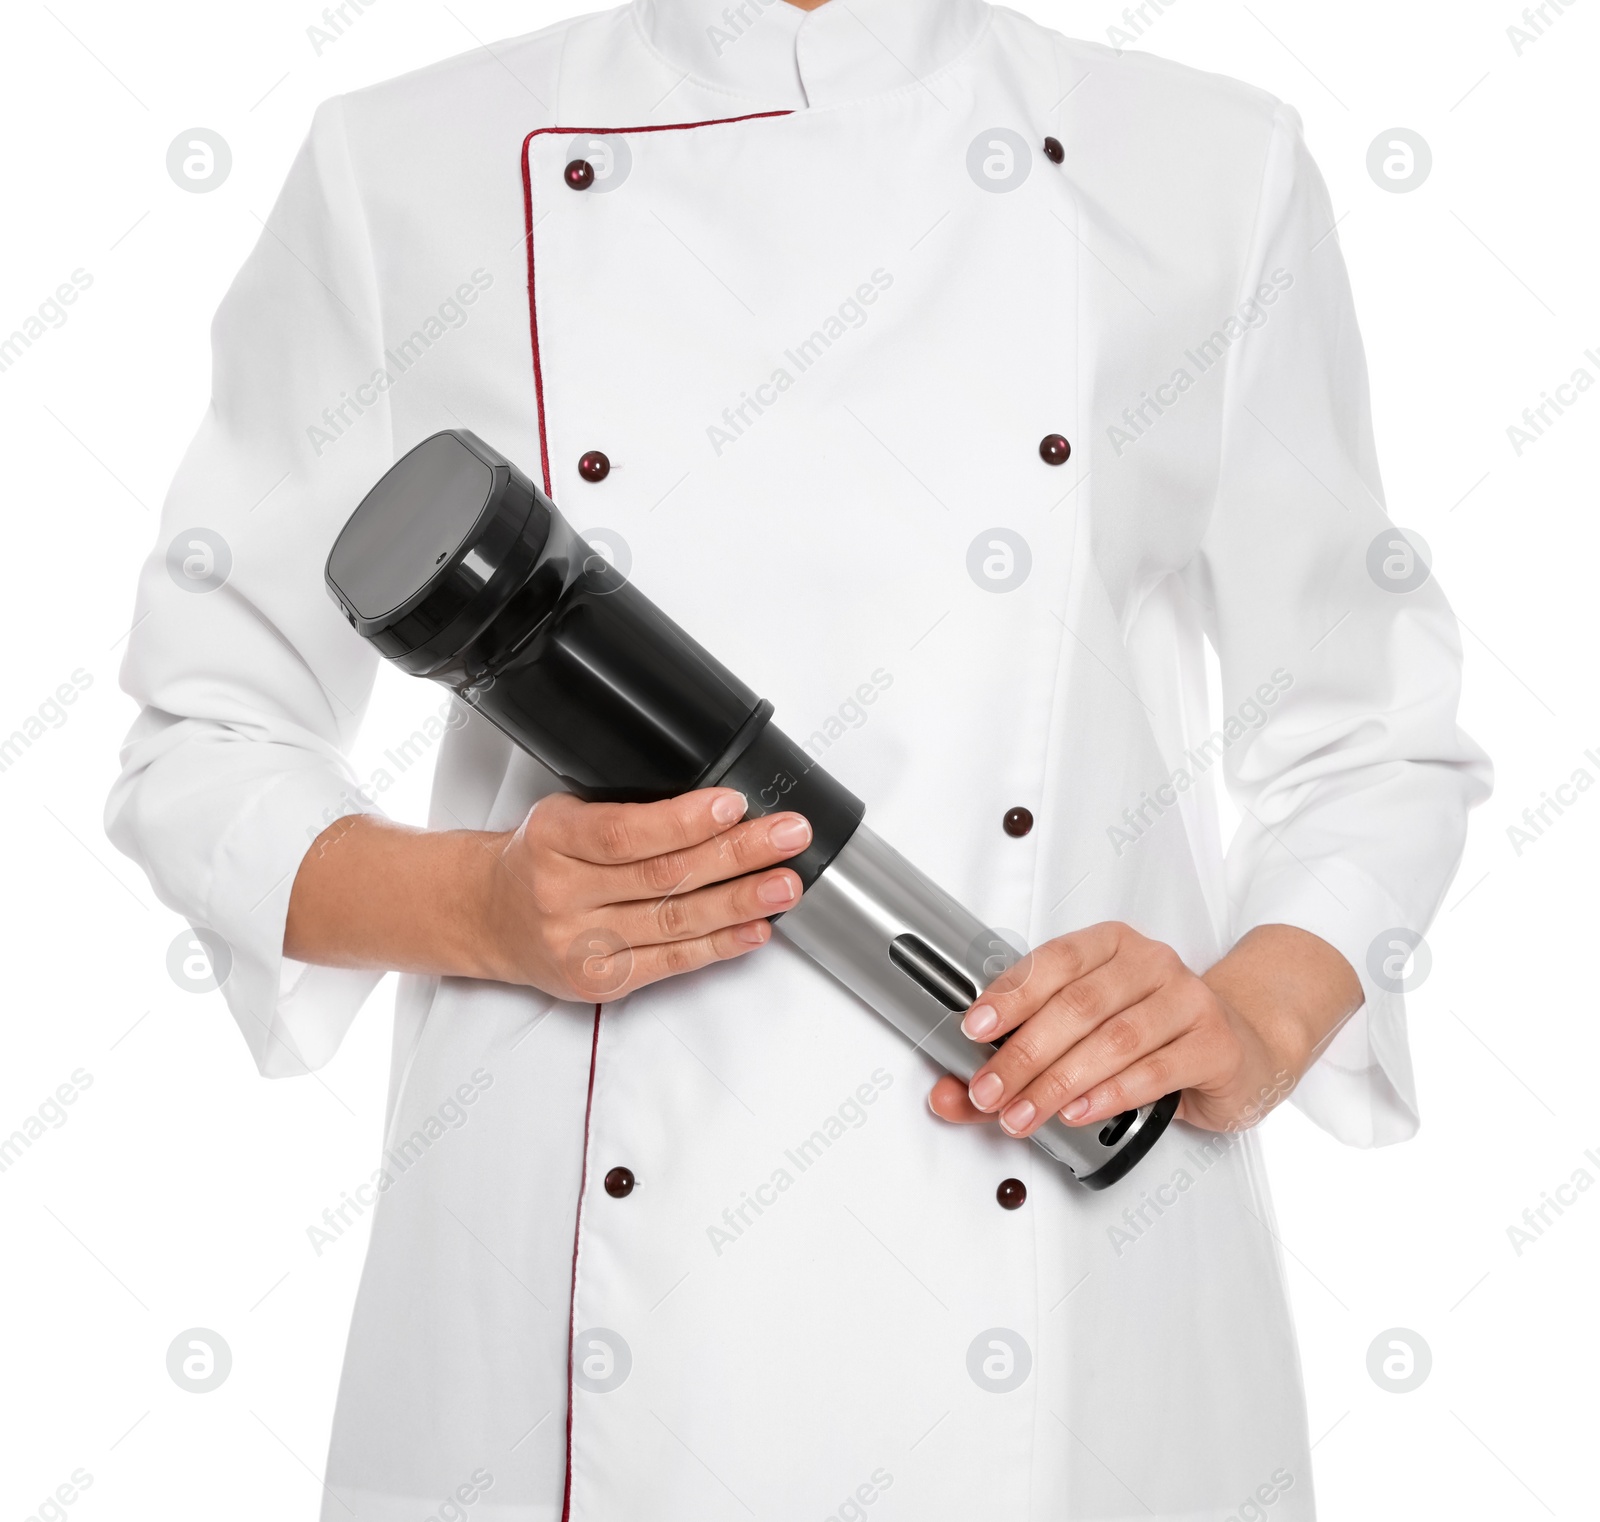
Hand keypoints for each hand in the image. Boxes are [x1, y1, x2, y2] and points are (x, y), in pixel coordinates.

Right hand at [480, 787, 809, 1000]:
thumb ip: (626, 813)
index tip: (734, 805)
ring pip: (674, 921)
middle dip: (736, 853)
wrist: (488, 916)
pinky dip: (720, 945)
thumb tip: (718, 810)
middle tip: (787, 836)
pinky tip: (755, 928)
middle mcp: (563, 894)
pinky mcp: (600, 982)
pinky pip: (671, 962)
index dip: (685, 820)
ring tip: (784, 883)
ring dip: (740, 901)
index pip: (626, 833)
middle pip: (662, 876)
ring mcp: (581, 945)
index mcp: (553, 839)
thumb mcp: (564, 816)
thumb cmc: (539, 858)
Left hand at [927, 922, 1358, 1138]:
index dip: (1010, 994)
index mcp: (1110, 945)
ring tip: (1023, 1113)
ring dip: (1058, 1081)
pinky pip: (1155, 1069)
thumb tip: (948, 1094)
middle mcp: (1151, 962)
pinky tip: (1078, 1111)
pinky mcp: (1215, 1043)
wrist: (1241, 1047)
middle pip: (1077, 1006)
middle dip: (1024, 1054)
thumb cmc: (1153, 1036)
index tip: (974, 1029)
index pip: (1053, 961)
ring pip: (1113, 1040)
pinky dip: (1109, 1093)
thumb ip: (1013, 1065)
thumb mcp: (1084, 1038)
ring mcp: (1187, 999)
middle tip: (989, 1091)